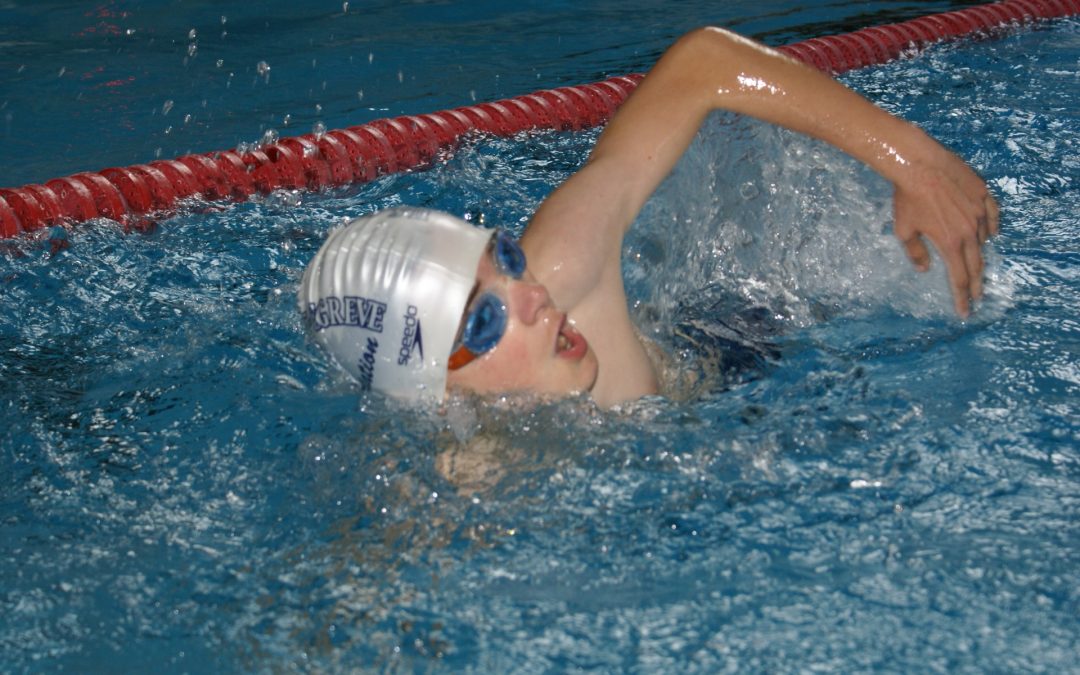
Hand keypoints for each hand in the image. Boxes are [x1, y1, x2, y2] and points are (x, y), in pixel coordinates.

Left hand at [892, 151, 998, 316]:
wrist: (919, 163)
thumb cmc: (907, 198)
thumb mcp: (904, 230)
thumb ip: (915, 252)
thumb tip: (925, 269)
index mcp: (950, 243)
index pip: (959, 277)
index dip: (962, 297)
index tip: (965, 311)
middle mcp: (970, 230)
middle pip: (976, 264)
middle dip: (976, 284)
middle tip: (978, 297)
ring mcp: (979, 211)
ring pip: (985, 239)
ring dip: (980, 253)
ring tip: (976, 264)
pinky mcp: (983, 194)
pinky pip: (992, 216)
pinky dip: (991, 228)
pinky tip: (991, 234)